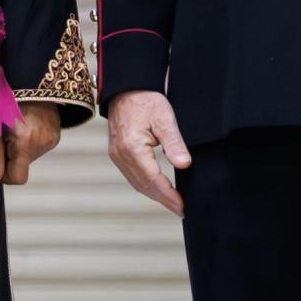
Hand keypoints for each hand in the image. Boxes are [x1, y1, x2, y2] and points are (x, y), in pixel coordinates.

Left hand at [0, 104, 61, 184]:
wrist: (30, 83)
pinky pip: (39, 148)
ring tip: (17, 129)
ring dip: (21, 149)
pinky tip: (27, 126)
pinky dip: (30, 142)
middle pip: (22, 167)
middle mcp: (41, 143)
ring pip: (30, 158)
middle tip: (6, 138)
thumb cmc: (6, 102)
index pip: (18, 178)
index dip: (5, 176)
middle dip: (11, 158)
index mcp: (24, 142)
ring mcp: (51, 140)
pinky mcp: (56, 136)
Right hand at [106, 89, 190, 216]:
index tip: (182, 206)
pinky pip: (132, 176)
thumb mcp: (165, 119)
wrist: (126, 90)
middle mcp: (121, 155)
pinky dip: (145, 186)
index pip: (153, 180)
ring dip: (154, 195)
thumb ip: (174, 143)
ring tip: (171, 203)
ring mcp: (116, 155)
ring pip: (136, 183)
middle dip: (163, 200)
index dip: (168, 195)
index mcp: (132, 148)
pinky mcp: (117, 153)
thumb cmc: (145, 100)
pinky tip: (157, 188)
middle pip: (143, 186)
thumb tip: (184, 165)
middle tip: (180, 210)